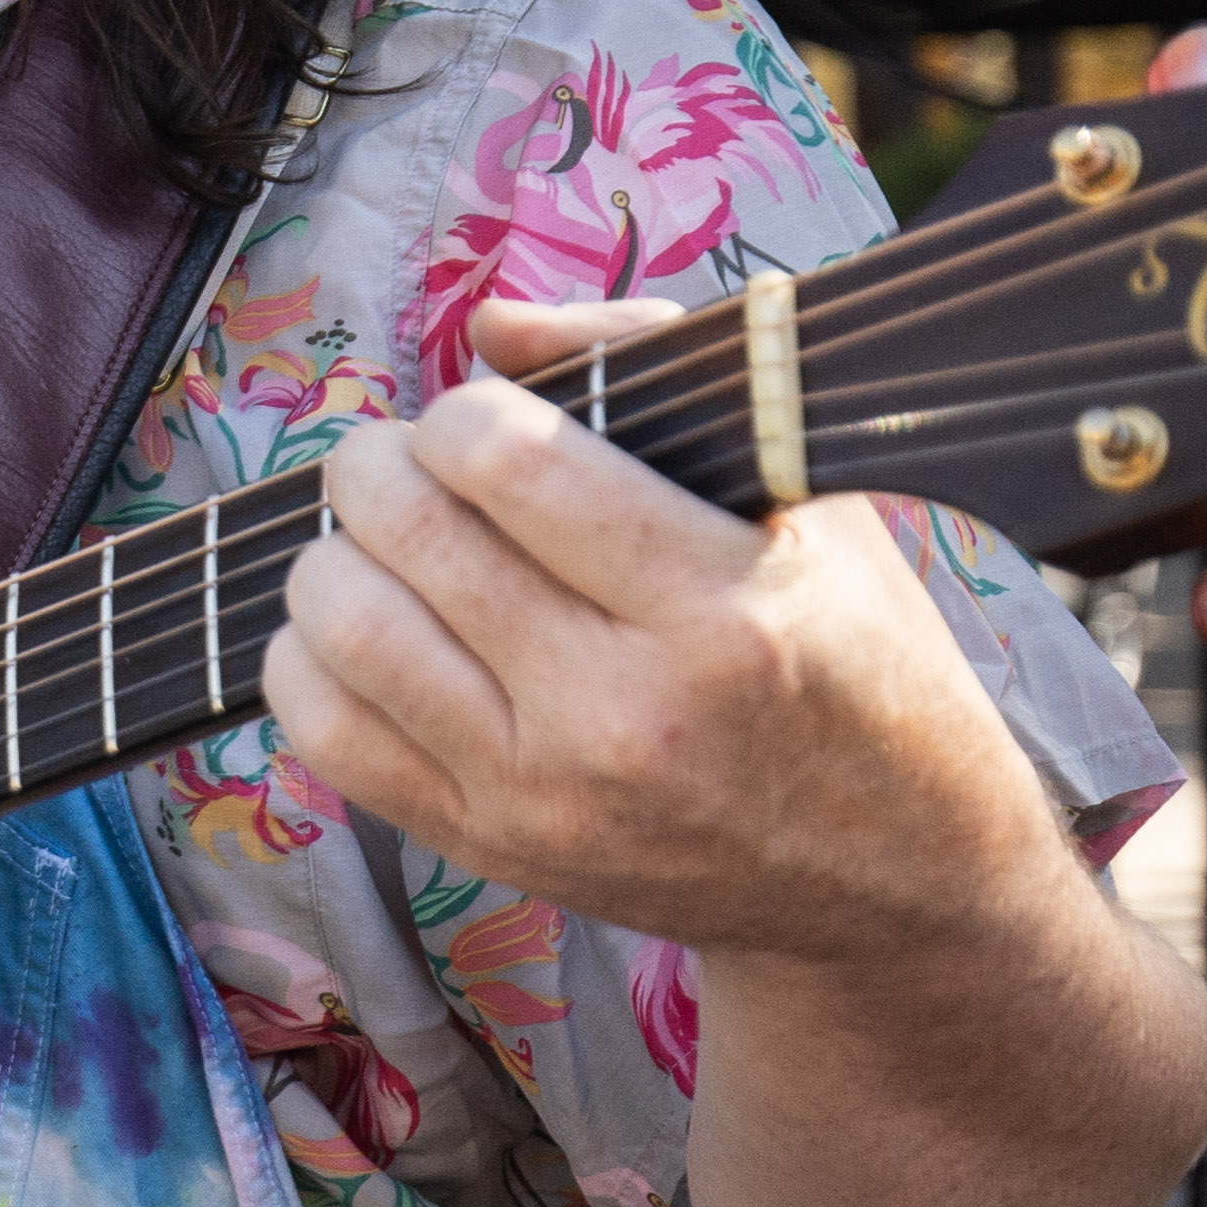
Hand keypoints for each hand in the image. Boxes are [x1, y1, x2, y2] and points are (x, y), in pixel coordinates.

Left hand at [262, 297, 1071, 968]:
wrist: (896, 876)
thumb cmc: (851, 658)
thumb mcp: (805, 497)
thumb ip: (651, 371)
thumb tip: (492, 330)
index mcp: (722, 607)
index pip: (506, 460)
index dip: (463, 414)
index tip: (483, 425)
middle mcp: (625, 709)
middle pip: (405, 532)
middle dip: (378, 466)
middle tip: (408, 466)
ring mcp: (544, 792)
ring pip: (343, 626)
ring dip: (333, 556)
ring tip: (385, 546)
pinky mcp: (487, 848)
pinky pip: (320, 730)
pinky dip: (309, 658)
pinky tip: (369, 630)